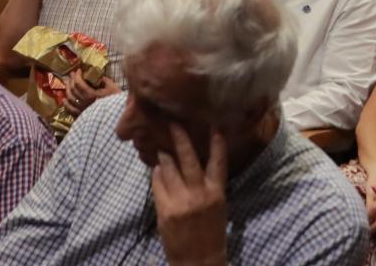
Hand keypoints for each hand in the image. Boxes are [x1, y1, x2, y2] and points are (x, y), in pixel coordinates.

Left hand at [61, 69, 119, 115]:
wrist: (116, 117)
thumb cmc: (116, 102)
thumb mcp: (113, 88)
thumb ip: (105, 81)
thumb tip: (99, 76)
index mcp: (91, 94)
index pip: (79, 83)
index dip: (77, 76)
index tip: (78, 70)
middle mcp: (84, 102)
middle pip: (73, 89)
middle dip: (71, 80)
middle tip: (71, 74)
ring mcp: (81, 110)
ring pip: (70, 98)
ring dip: (67, 90)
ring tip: (67, 84)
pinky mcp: (82, 116)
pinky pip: (70, 110)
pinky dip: (66, 104)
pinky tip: (64, 100)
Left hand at [153, 123, 228, 265]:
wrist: (199, 260)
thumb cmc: (211, 232)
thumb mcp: (217, 206)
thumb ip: (208, 186)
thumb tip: (195, 164)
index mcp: (216, 192)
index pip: (218, 162)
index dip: (217, 143)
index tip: (214, 125)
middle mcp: (199, 194)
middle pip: (188, 159)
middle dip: (180, 138)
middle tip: (173, 123)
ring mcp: (180, 201)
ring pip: (169, 169)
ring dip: (164, 156)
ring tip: (161, 147)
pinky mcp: (164, 210)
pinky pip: (158, 184)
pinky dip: (157, 175)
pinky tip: (156, 170)